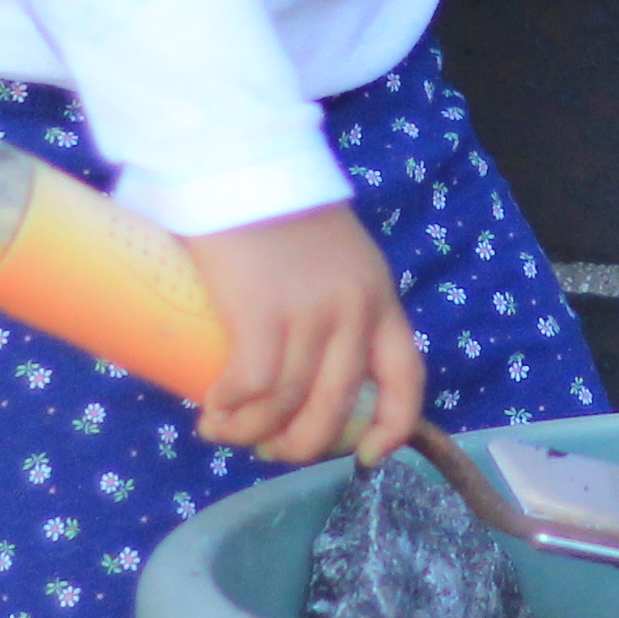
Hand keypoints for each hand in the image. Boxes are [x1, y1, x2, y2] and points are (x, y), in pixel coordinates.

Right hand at [187, 204, 424, 466]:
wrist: (242, 160)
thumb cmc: (278, 206)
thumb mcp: (337, 258)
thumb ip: (335, 304)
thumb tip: (303, 366)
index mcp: (380, 300)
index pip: (405, 379)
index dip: (392, 429)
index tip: (369, 458)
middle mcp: (354, 313)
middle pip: (336, 408)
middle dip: (299, 446)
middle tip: (267, 449)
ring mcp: (310, 314)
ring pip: (288, 405)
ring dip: (251, 433)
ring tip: (221, 430)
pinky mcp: (262, 312)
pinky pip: (254, 385)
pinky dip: (231, 408)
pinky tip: (213, 408)